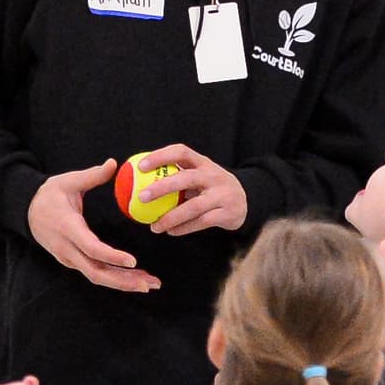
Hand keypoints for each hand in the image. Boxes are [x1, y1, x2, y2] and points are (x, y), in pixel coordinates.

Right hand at [28, 163, 156, 292]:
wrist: (26, 211)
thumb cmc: (49, 194)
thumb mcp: (69, 180)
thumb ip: (92, 175)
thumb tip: (113, 163)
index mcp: (68, 228)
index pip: (91, 248)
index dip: (111, 256)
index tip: (132, 261)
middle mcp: (67, 248)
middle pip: (96, 272)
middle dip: (123, 280)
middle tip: (149, 284)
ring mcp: (68, 258)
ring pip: (97, 276)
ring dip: (123, 283)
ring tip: (149, 284)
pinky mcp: (72, 261)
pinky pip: (94, 273)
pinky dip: (115, 278)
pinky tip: (134, 279)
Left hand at [131, 144, 250, 237]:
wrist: (246, 201)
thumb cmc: (210, 188)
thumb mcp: (198, 176)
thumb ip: (175, 177)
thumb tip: (138, 183)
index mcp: (203, 163)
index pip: (181, 152)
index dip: (161, 156)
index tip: (141, 166)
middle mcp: (214, 176)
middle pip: (186, 178)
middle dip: (162, 187)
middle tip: (141, 197)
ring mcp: (222, 194)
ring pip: (193, 206)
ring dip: (171, 217)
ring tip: (154, 227)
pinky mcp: (227, 213)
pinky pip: (201, 222)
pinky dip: (184, 228)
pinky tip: (170, 232)